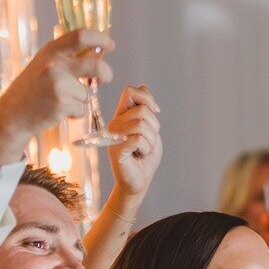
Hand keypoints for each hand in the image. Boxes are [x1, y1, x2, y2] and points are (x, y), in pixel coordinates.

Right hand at [0, 30, 112, 164]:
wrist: (12, 115)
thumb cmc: (31, 89)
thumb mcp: (44, 63)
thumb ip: (66, 56)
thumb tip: (97, 52)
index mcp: (51, 50)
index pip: (81, 36)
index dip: (100, 38)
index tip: (110, 43)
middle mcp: (54, 64)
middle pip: (95, 65)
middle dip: (106, 73)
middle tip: (106, 78)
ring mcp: (58, 84)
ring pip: (87, 93)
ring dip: (80, 100)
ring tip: (61, 101)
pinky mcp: (61, 104)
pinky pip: (82, 109)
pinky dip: (75, 113)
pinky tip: (58, 111)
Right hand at [106, 86, 162, 203]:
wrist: (139, 182)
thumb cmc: (144, 157)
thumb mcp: (150, 130)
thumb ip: (146, 109)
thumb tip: (143, 86)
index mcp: (122, 115)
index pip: (130, 91)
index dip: (147, 99)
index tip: (156, 112)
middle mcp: (114, 123)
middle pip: (142, 110)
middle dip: (154, 127)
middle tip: (148, 142)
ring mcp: (113, 136)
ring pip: (141, 124)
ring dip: (151, 140)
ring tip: (143, 150)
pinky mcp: (116, 149)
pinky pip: (138, 139)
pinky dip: (146, 148)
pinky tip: (140, 155)